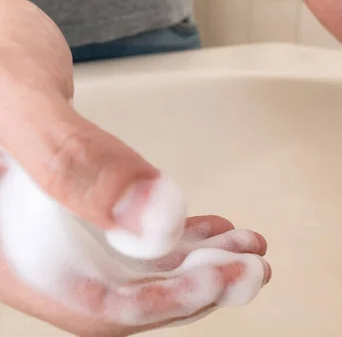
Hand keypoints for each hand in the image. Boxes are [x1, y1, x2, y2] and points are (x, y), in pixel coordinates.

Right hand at [0, 0, 269, 335]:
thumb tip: (153, 218)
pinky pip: (133, 239)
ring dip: (197, 263)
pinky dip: (180, 238)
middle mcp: (28, 251)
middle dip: (194, 286)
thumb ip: (76, 159)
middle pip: (122, 293)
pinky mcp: (81, 207)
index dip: (160, 301)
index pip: (88, 304)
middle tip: (253, 270)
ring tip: (248, 250)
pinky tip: (215, 231)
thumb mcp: (16, 100)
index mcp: (1, 247)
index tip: (218, 279)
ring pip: (136, 269)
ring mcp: (57, 232)